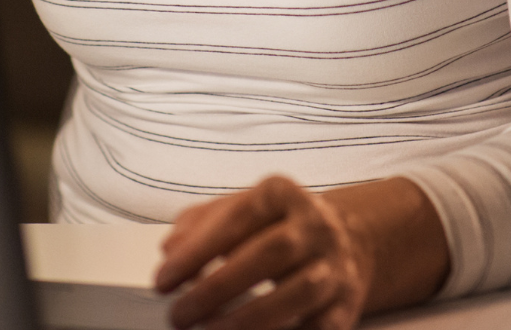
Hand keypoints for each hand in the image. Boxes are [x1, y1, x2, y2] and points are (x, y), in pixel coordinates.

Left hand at [151, 175, 448, 329]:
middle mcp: (315, 225)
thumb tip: (171, 252)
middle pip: (270, 253)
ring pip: (299, 292)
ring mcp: (336, 264)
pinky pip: (321, 326)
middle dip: (218, 288)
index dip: (197, 251)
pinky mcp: (347, 303)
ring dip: (249, 319)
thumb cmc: (273, 227)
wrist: (342, 241)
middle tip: (180, 314)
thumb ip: (196, 226)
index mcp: (282, 194)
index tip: (163, 280)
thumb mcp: (235, 211)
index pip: (237, 218)